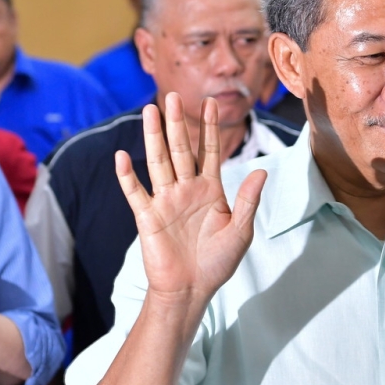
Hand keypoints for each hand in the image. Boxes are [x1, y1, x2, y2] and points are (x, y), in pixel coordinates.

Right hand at [115, 93, 265, 305]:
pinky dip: (128, 176)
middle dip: (177, 122)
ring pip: (158, 162)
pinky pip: (135, 192)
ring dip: (153, 137)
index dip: (209, 127)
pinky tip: (122, 156)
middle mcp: (186, 189)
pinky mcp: (148, 217)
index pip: (209, 151)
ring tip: (149, 111)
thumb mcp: (241, 230)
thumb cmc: (218, 262)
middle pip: (181, 149)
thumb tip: (261, 170)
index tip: (211, 102)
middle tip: (172, 95)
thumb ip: (249, 200)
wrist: (192, 289)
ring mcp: (165, 201)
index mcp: (210, 190)